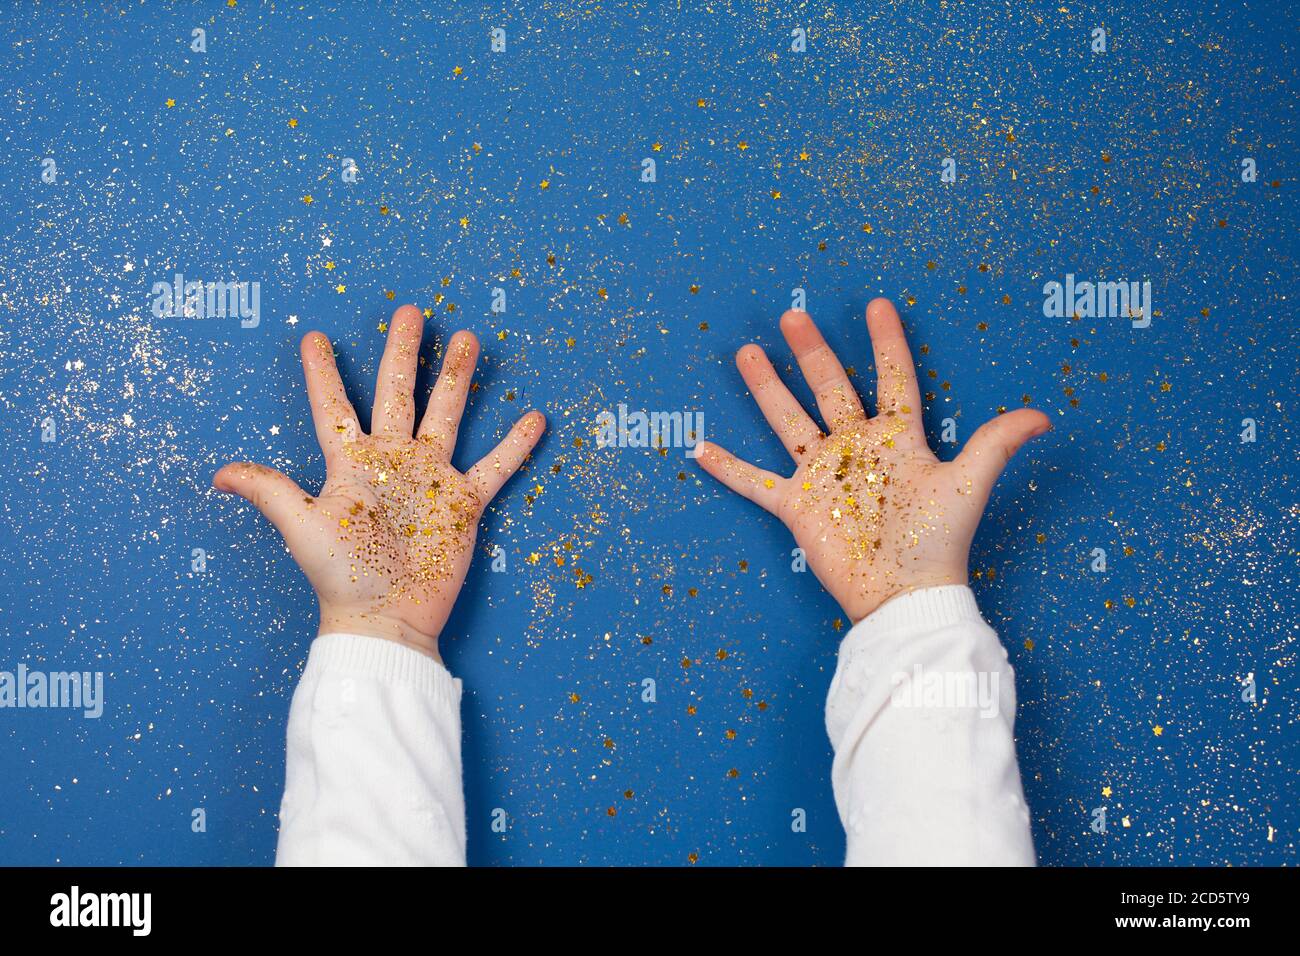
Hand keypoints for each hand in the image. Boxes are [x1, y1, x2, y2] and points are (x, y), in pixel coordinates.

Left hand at [214, 304, 545, 661]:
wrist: (386, 618)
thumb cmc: (340, 576)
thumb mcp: (300, 526)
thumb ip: (268, 492)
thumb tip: (216, 474)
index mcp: (351, 462)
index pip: (334, 407)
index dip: (322, 373)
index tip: (314, 337)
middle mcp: (393, 461)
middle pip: (398, 393)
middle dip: (404, 352)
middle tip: (409, 312)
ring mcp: (431, 479)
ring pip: (447, 414)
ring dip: (457, 377)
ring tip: (468, 338)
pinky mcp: (463, 504)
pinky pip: (494, 467)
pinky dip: (515, 445)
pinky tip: (532, 416)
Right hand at [695, 297, 1049, 623]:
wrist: (903, 595)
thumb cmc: (938, 542)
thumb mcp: (969, 484)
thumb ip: (997, 443)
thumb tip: (1045, 415)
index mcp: (896, 438)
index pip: (891, 379)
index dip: (886, 343)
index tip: (877, 306)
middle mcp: (856, 449)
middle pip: (830, 388)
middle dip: (812, 352)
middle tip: (794, 316)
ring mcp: (822, 475)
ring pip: (789, 420)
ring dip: (768, 388)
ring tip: (748, 353)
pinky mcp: (797, 505)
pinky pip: (755, 482)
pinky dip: (727, 469)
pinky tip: (700, 448)